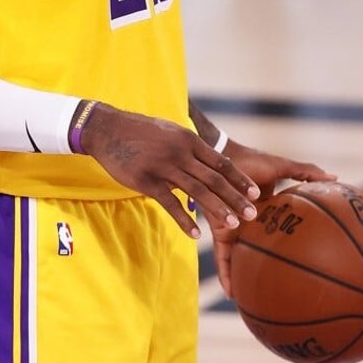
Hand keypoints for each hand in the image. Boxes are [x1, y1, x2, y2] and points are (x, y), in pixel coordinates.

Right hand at [78, 103, 260, 238]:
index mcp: (188, 140)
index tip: (255, 193)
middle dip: (236, 198)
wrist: (108, 129)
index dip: (239, 179)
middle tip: (253, 215)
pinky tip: (196, 233)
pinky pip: (170, 203)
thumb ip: (189, 146)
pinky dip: (184, 220)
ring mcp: (164, 167)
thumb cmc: (140, 131)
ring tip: (233, 225)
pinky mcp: (147, 181)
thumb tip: (207, 159)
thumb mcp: (170, 131)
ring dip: (218, 209)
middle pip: (215, 179)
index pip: (221, 162)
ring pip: (198, 191)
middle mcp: (181, 153)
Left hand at [209, 138, 335, 297]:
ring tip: (251, 304)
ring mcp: (236, 230)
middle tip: (278, 296)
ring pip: (240, 261)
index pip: (280, 234)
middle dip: (265, 272)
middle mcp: (251, 226)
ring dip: (243, 280)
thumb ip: (307, 173)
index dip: (288, 249)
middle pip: (260, 253)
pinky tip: (231, 293)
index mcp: (267, 213)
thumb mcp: (284, 168)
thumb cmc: (252, 161)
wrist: (221, 157)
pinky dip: (226, 274)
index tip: (301, 268)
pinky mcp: (221, 232)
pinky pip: (223, 258)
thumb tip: (336, 178)